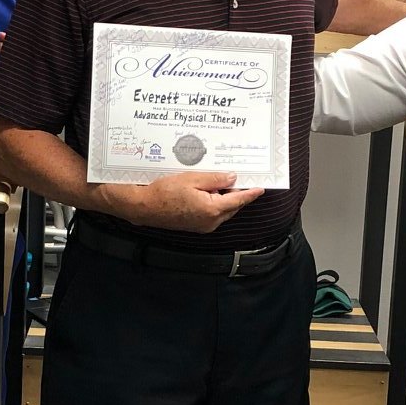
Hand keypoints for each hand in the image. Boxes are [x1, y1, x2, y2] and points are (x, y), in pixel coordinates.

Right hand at [101, 172, 263, 233]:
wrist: (144, 207)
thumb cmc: (164, 192)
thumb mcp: (192, 179)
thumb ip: (215, 179)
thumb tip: (232, 178)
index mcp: (212, 209)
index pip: (238, 200)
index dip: (250, 193)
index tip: (261, 187)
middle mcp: (211, 221)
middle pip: (232, 207)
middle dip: (237, 194)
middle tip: (240, 178)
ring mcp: (203, 226)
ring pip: (223, 211)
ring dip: (225, 198)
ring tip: (221, 182)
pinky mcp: (196, 226)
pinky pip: (213, 214)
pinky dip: (215, 204)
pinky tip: (209, 191)